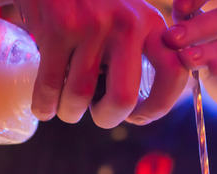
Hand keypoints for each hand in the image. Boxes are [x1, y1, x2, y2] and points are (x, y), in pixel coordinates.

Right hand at [15, 0, 187, 127]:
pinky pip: (50, 85)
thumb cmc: (92, 1)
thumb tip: (137, 105)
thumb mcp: (127, 14)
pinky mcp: (58, 27)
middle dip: (107, 118)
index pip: (173, 72)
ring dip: (69, 112)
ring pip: (79, 96)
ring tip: (65, 107)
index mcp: (150, 23)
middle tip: (98, 115)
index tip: (139, 115)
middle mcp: (126, 24)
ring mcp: (91, 26)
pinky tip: (43, 108)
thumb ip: (139, 51)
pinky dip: (44, 105)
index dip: (159, 106)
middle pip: (122, 99)